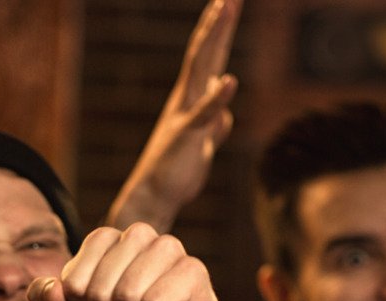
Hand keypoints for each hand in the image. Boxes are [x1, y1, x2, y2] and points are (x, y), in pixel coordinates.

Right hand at [107, 0, 241, 231]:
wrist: (155, 197)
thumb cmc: (175, 171)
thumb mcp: (201, 144)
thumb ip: (213, 125)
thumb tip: (224, 116)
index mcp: (190, 99)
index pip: (207, 58)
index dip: (218, 31)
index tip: (227, 4)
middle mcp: (185, 100)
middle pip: (204, 54)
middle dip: (218, 23)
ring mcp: (185, 115)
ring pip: (201, 70)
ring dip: (214, 39)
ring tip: (225, 11)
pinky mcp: (187, 136)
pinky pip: (204, 114)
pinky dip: (217, 98)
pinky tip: (230, 81)